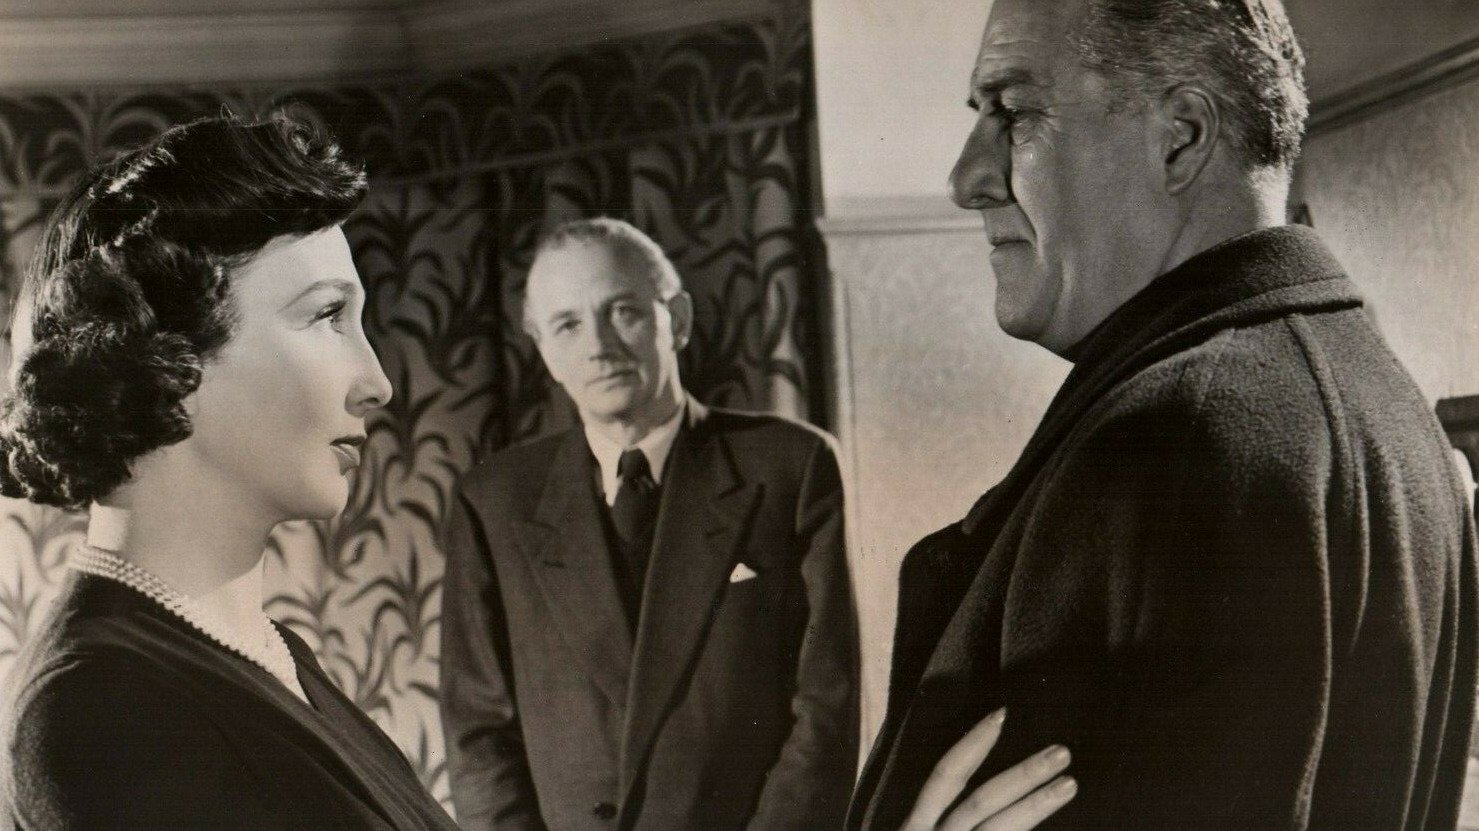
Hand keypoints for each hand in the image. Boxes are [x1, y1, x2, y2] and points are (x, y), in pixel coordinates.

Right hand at [902, 709, 1074, 830]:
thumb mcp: (919, 830)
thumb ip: (940, 815)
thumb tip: (976, 785)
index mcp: (916, 823)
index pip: (945, 775)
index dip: (973, 743)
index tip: (1002, 714)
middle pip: (980, 800)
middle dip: (1023, 775)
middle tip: (1062, 752)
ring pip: (999, 827)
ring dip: (1037, 805)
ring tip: (1070, 784)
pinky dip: (1027, 828)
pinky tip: (1059, 825)